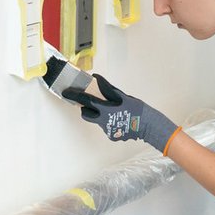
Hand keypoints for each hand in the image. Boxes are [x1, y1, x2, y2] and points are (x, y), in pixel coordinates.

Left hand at [62, 74, 178, 152]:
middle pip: (86, 114)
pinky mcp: (112, 136)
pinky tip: (120, 120)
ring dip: (101, 115)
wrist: (149, 126)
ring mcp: (107, 130)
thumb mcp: (123, 96)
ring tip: (115, 112)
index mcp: (105, 110)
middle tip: (93, 103)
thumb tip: (96, 78)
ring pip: (97, 121)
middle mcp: (103, 122)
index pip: (85, 101)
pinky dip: (110, 122)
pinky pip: (106, 127)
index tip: (65, 93)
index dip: (74, 96)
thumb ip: (107, 88)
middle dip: (86, 108)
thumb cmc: (137, 109)